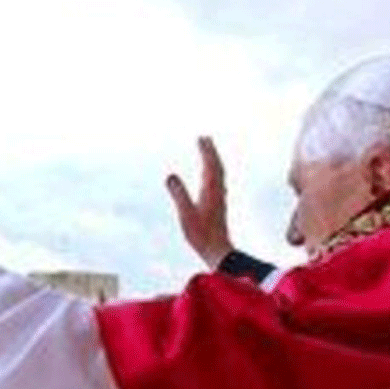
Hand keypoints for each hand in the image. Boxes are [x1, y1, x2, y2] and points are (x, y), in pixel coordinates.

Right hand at [166, 136, 232, 269]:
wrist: (217, 250)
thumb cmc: (201, 234)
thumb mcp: (186, 214)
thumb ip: (179, 194)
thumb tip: (170, 176)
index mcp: (211, 190)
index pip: (210, 165)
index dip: (206, 151)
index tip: (201, 138)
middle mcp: (217, 191)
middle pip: (216, 166)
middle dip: (211, 151)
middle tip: (204, 138)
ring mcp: (219, 197)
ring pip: (218, 173)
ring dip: (213, 160)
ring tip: (206, 151)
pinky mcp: (218, 204)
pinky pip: (217, 181)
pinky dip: (213, 172)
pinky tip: (209, 175)